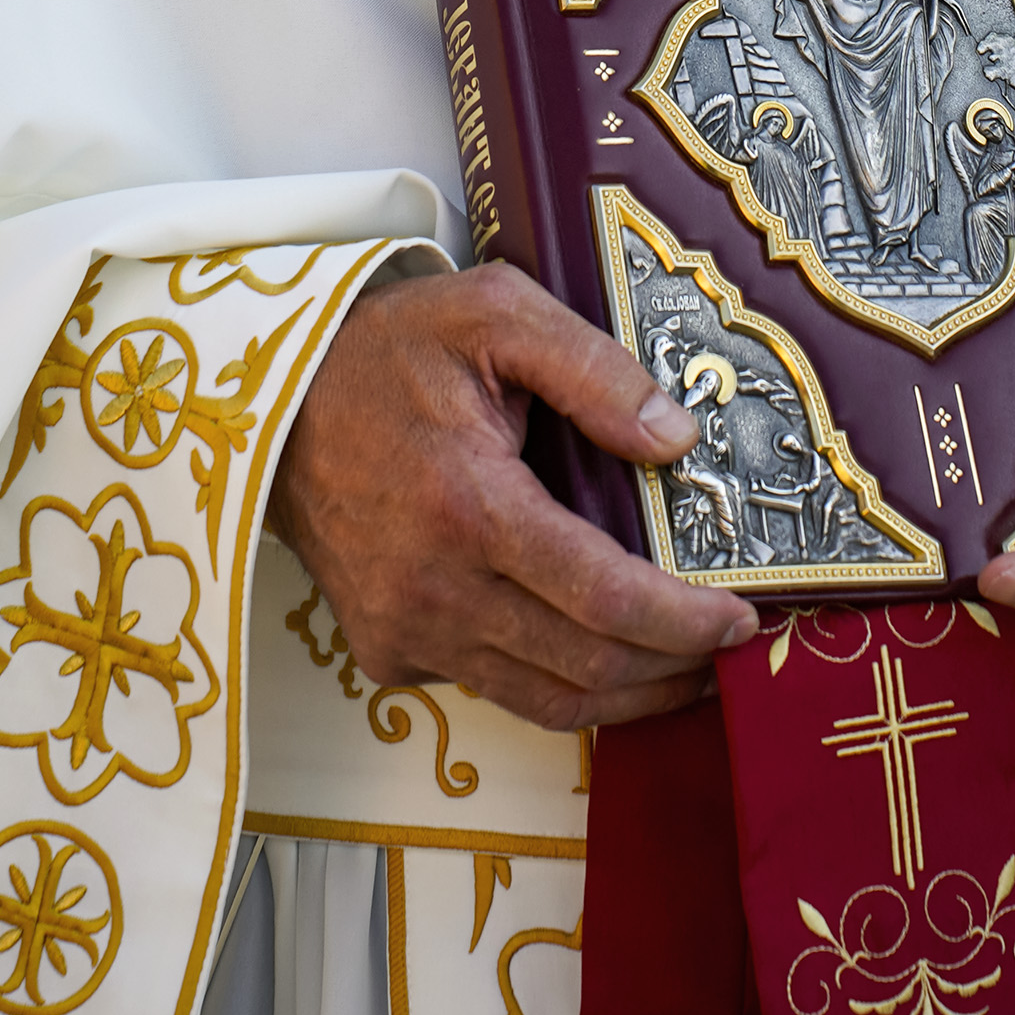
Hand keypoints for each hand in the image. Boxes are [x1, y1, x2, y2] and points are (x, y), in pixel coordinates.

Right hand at [269, 262, 759, 730]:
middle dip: (673, 668)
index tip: (740, 617)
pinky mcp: (387, 652)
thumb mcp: (494, 313)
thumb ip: (594, 370)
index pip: (603, 599)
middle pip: (586, 667)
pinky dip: (555, 683)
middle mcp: (435, 588)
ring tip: (683, 669)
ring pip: (544, 700)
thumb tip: (675, 439)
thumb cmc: (385, 353)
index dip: (683, 622)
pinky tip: (594, 651)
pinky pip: (491, 687)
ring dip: (626, 695)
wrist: (274, 405)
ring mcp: (405, 630)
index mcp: (470, 506)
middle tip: (728, 647)